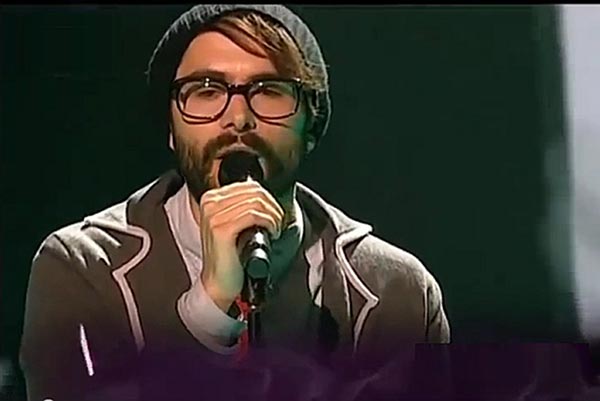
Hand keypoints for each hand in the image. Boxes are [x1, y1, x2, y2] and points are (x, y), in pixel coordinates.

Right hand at [198, 179, 283, 311]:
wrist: (218, 283)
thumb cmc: (229, 256)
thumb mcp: (232, 224)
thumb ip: (243, 207)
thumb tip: (267, 199)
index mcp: (211, 198)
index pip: (249, 185)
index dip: (269, 198)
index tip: (276, 214)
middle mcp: (209, 202)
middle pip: (254, 191)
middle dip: (273, 207)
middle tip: (279, 223)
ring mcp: (213, 215)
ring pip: (256, 202)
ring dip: (273, 216)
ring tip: (275, 230)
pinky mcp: (221, 228)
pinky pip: (253, 215)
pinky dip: (269, 222)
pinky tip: (272, 233)